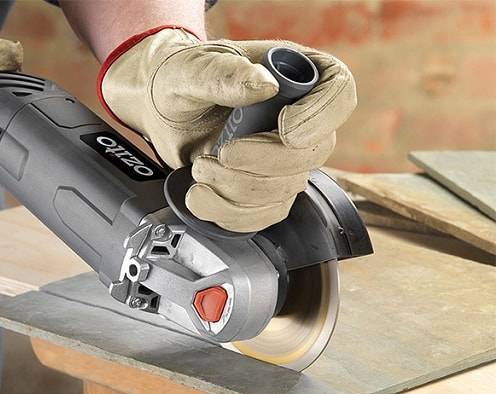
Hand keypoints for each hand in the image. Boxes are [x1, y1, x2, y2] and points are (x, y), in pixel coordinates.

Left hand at [99, 28, 355, 231]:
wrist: (163, 111)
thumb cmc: (181, 79)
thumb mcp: (190, 69)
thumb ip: (222, 73)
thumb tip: (264, 84)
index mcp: (297, 73)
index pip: (338, 93)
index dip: (320, 116)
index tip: (285, 127)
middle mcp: (301, 118)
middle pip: (313, 152)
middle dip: (263, 162)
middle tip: (221, 153)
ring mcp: (286, 159)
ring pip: (285, 189)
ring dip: (236, 187)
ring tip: (199, 166)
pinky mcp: (267, 191)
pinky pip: (263, 215)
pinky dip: (227, 211)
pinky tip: (200, 194)